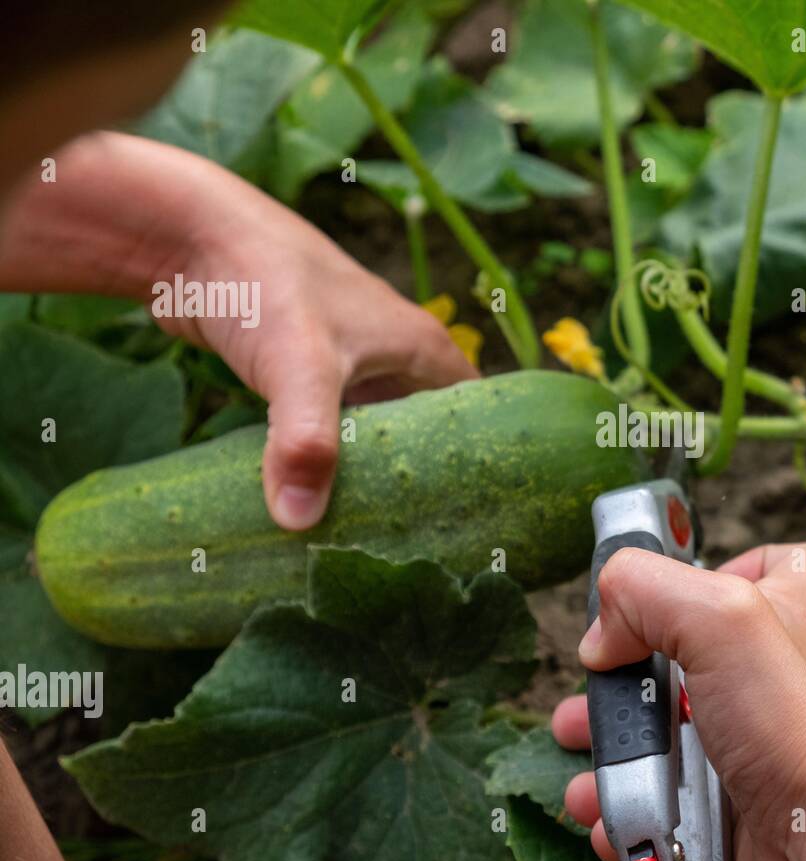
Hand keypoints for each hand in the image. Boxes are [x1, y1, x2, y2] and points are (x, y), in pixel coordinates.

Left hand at [0, 132, 477, 530]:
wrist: (187, 236)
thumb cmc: (264, 283)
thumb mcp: (298, 365)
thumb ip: (306, 442)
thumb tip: (298, 522)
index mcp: (422, 348)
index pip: (477, 416)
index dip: (479, 463)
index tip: (469, 518)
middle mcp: (395, 355)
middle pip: (426, 430)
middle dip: (419, 479)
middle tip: (410, 539)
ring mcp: (348, 363)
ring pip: (375, 431)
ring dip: (368, 472)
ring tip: (366, 531)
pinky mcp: (303, 372)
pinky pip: (331, 427)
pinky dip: (327, 458)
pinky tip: (311, 496)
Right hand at [551, 543, 805, 860]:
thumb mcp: (723, 616)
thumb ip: (648, 591)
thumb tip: (602, 631)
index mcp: (781, 627)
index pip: (795, 572)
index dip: (750, 564)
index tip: (701, 578)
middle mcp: (769, 691)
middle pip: (688, 667)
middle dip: (625, 680)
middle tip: (599, 688)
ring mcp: (749, 759)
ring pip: (662, 746)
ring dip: (612, 750)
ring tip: (587, 752)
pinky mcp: (729, 820)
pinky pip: (660, 814)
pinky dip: (625, 814)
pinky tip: (610, 813)